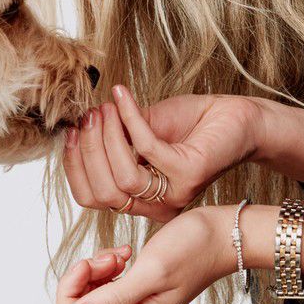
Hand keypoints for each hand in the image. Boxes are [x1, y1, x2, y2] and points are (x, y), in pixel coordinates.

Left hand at [54, 207, 231, 303]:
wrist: (221, 237)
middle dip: (82, 279)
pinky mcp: (134, 294)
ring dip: (95, 270)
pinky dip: (104, 267)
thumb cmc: (194, 250)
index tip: (91, 264)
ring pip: (86, 296)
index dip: (70, 293)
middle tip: (110, 257)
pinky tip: (125, 254)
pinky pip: (101, 286)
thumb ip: (113, 298)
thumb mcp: (152, 271)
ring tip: (122, 254)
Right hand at [64, 86, 259, 221]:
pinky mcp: (188, 175)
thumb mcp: (138, 130)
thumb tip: (74, 125)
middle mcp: (157, 206)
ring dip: (107, 137)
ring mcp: (174, 194)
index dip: (74, 165)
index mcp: (140, 201)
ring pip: (122, 178)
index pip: (91, 197)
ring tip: (105, 108)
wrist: (234, 117)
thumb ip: (109, 136)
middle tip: (87, 115)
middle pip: (103, 192)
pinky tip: (122, 97)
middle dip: (88, 150)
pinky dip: (129, 118)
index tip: (68, 132)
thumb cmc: (188, 124)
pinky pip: (146, 148)